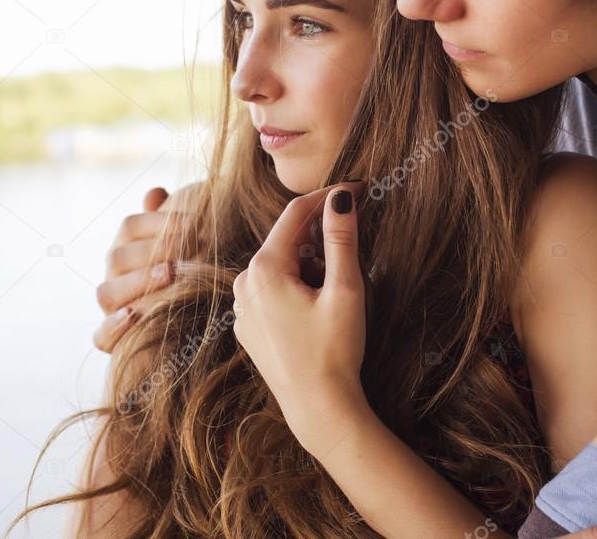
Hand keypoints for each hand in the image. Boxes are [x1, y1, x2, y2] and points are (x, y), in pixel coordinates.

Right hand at [93, 186, 189, 351]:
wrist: (198, 316)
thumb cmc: (193, 267)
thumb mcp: (186, 241)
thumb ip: (170, 217)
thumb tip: (154, 194)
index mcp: (128, 247)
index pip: (130, 227)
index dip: (158, 222)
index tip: (193, 222)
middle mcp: (115, 275)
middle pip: (117, 258)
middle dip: (153, 250)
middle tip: (188, 246)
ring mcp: (112, 305)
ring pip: (106, 293)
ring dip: (137, 282)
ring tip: (169, 273)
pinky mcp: (114, 337)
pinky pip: (101, 336)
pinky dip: (113, 328)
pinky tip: (135, 315)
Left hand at [232, 182, 367, 453]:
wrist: (318, 408)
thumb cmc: (334, 351)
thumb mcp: (345, 290)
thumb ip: (341, 239)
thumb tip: (341, 197)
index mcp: (264, 269)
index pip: (296, 214)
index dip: (328, 197)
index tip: (356, 188)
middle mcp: (244, 284)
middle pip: (287, 240)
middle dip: (319, 240)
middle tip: (350, 261)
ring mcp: (241, 307)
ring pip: (279, 266)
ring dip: (307, 266)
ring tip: (332, 297)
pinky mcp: (247, 326)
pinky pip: (271, 291)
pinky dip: (294, 288)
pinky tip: (315, 313)